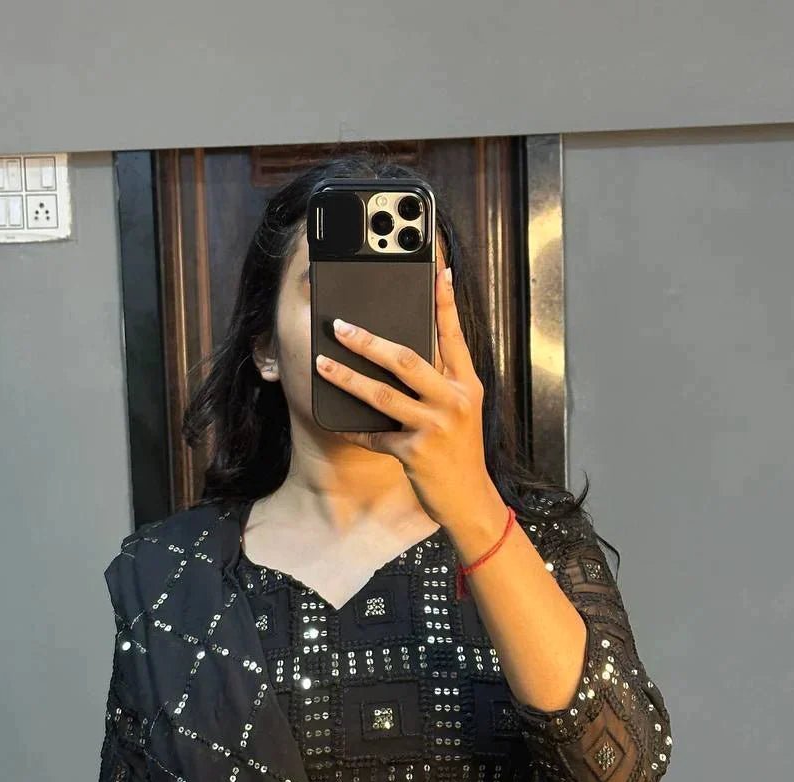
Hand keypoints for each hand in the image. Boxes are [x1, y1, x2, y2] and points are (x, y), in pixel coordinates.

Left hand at [313, 266, 493, 528]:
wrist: (470, 499)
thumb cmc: (460, 452)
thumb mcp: (461, 411)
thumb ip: (441, 382)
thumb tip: (400, 355)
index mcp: (466, 385)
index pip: (453, 336)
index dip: (445, 303)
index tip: (438, 270)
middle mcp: (454, 401)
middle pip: (407, 360)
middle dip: (369, 341)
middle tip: (341, 327)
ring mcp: (436, 426)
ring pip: (384, 394)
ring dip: (348, 378)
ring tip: (323, 364)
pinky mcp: (416, 452)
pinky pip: (376, 435)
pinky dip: (355, 429)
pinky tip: (339, 423)